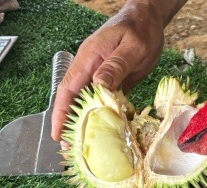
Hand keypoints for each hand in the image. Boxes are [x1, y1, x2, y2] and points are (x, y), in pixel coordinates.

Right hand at [51, 2, 165, 141]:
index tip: (57, 134)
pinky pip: (104, 102)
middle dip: (70, 124)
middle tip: (71, 150)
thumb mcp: (131, 47)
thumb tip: (98, 87)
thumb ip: (115, 66)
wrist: (148, 19)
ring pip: (88, 103)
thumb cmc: (140, 29)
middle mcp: (90, 69)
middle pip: (74, 100)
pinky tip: (106, 134)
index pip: (68, 89)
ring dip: (86, 124)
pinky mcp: (112, 82)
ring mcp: (100, 76)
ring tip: (85, 147)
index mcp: (89, 59)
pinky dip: (103, 118)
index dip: (61, 113)